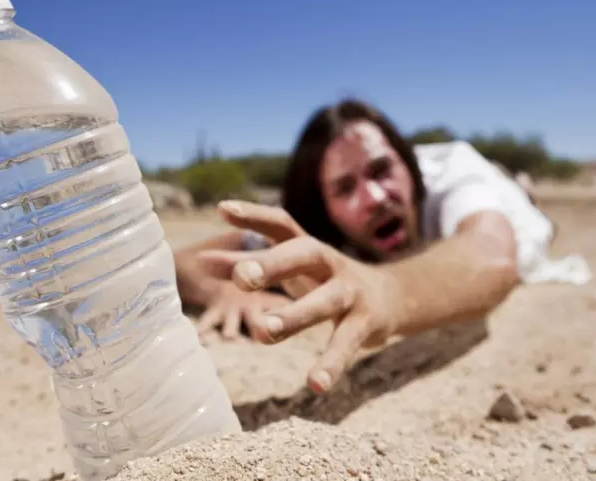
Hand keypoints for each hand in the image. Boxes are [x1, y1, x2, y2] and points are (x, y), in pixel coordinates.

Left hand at [200, 200, 404, 393]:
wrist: (392, 296)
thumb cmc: (324, 279)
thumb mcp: (290, 269)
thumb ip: (249, 264)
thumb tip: (203, 261)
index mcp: (308, 247)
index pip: (281, 223)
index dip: (254, 215)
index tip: (222, 209)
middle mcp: (331, 263)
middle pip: (305, 254)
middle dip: (273, 264)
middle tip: (241, 278)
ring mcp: (351, 293)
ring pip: (324, 302)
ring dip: (294, 316)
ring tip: (262, 332)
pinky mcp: (366, 324)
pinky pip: (347, 344)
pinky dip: (331, 364)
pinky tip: (314, 385)